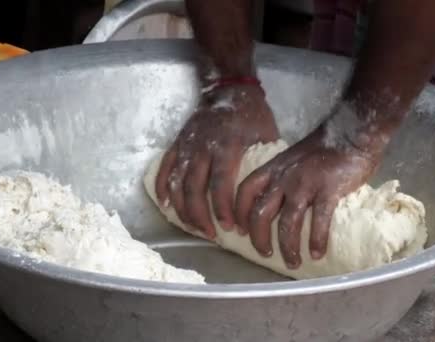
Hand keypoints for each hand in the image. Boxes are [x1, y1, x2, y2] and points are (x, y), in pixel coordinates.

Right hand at [156, 85, 278, 237]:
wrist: (230, 88)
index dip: (223, 209)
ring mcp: (187, 146)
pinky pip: (164, 169)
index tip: (230, 227)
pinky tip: (166, 206)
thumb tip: (272, 194)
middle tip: (211, 234)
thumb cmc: (253, 115)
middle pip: (194, 190)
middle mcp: (202, 148)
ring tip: (193, 226)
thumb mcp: (267, 136)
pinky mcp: (177, 143)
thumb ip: (265, 165)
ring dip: (183, 209)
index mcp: (226, 147)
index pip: (220, 185)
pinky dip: (162, 188)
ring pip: (177, 183)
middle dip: (201, 216)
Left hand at [235, 117, 384, 267]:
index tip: (240, 231)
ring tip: (293, 262)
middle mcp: (284, 177)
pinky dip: (316, 240)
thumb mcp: (293, 156)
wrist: (353, 131)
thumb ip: (283, 175)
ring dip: (288, 247)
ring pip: (288, 223)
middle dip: (258, 238)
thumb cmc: (325, 146)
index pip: (245, 192)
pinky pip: (319, 221)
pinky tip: (317, 253)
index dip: (239, 214)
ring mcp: (305, 184)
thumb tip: (278, 199)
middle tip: (265, 253)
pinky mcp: (328, 190)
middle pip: (260, 213)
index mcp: (273, 168)